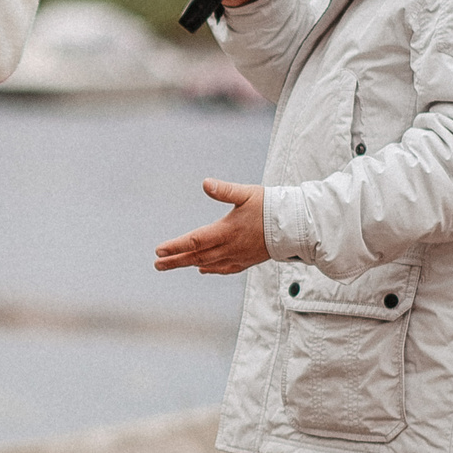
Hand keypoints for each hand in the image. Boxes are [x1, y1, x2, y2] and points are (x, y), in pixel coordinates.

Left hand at [153, 179, 269, 273]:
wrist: (295, 226)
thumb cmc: (271, 206)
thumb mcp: (247, 193)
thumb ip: (225, 190)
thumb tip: (205, 183)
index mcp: (226, 231)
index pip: (194, 240)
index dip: (175, 246)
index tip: (158, 251)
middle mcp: (230, 247)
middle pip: (197, 256)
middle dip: (175, 260)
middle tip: (157, 264)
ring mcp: (238, 256)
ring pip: (208, 263)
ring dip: (189, 264)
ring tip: (172, 265)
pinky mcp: (247, 260)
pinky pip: (225, 268)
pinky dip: (211, 269)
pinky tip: (203, 269)